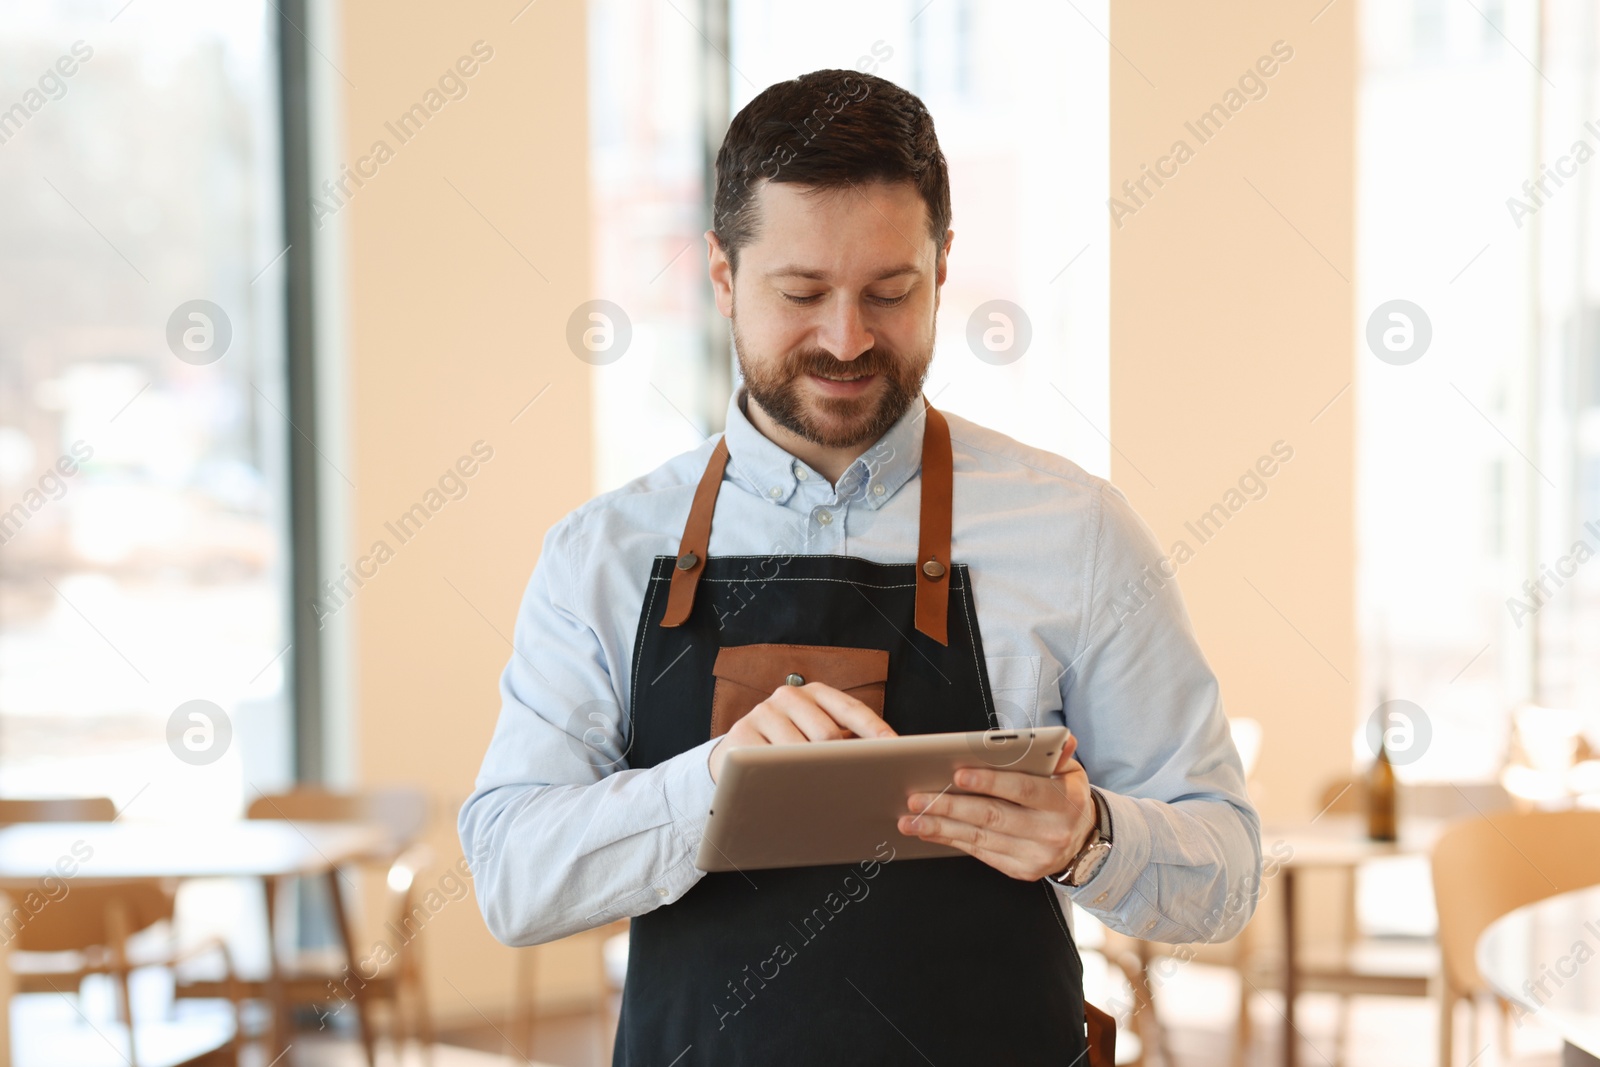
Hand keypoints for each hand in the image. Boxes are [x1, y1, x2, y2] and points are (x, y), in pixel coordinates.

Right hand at [708, 682, 896, 782]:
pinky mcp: (741, 734)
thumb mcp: (818, 736)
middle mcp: (789, 695)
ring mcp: (763, 712)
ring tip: (822, 792)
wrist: (738, 755)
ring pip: (798, 751)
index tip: (895, 747)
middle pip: (826, 733)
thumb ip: (845, 740)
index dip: (874, 729)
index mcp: (815, 692)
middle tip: (856, 783)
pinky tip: (790, 789)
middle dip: (841, 760)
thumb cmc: (791, 746)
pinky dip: (783, 779)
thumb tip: (886, 757)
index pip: (851, 708)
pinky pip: (769, 763)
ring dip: (812, 774)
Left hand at [897, 731, 1095, 880]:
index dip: (990, 782)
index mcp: (1062, 802)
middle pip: (993, 817)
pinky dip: (951, 840)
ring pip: (980, 838)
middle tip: (917, 798)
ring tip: (911, 818)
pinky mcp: (1020, 871)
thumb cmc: (1065, 797)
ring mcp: (1035, 856)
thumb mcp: (1070, 772)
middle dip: (951, 806)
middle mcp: (1050, 832)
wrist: (1083, 842)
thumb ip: (1056, 755)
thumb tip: (1060, 739)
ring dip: (941, 828)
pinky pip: (980, 853)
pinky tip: (929, 831)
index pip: (1023, 790)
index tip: (958, 774)